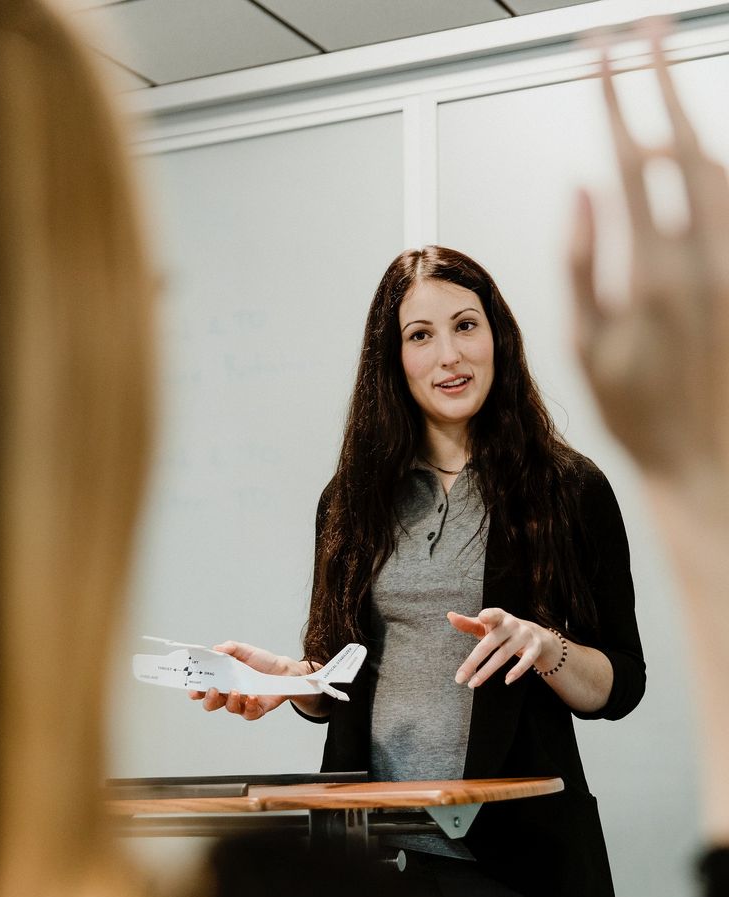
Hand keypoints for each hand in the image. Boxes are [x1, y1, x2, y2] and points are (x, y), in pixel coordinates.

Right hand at [188, 641, 302, 720]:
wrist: (283, 670)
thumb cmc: (261, 661)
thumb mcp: (245, 650)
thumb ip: (230, 648)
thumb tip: (216, 648)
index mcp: (223, 680)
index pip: (203, 688)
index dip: (195, 691)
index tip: (193, 689)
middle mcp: (229, 694)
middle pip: (211, 703)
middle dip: (209, 699)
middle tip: (213, 690)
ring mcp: (242, 703)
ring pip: (229, 708)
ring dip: (230, 701)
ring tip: (236, 690)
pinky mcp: (255, 710)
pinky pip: (248, 714)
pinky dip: (249, 706)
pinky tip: (252, 696)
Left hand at [447, 608, 558, 687]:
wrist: (534, 634)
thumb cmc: (501, 630)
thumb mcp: (486, 626)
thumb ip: (467, 623)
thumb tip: (450, 616)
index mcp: (498, 616)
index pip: (493, 614)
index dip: (488, 615)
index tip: (481, 617)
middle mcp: (512, 624)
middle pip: (490, 643)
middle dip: (473, 661)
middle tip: (459, 678)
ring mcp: (524, 636)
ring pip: (503, 655)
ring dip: (486, 671)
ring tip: (473, 683)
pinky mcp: (534, 648)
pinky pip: (526, 661)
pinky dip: (517, 671)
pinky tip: (507, 680)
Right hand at [570, 31, 728, 491]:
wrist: (702, 457)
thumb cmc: (637, 412)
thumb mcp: (584, 345)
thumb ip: (579, 261)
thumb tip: (581, 190)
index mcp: (653, 273)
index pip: (630, 161)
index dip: (613, 99)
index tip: (600, 56)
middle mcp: (704, 260)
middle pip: (685, 144)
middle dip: (662, 78)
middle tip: (645, 32)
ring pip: (723, 168)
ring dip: (696, 120)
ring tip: (670, 91)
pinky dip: (721, 169)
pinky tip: (707, 159)